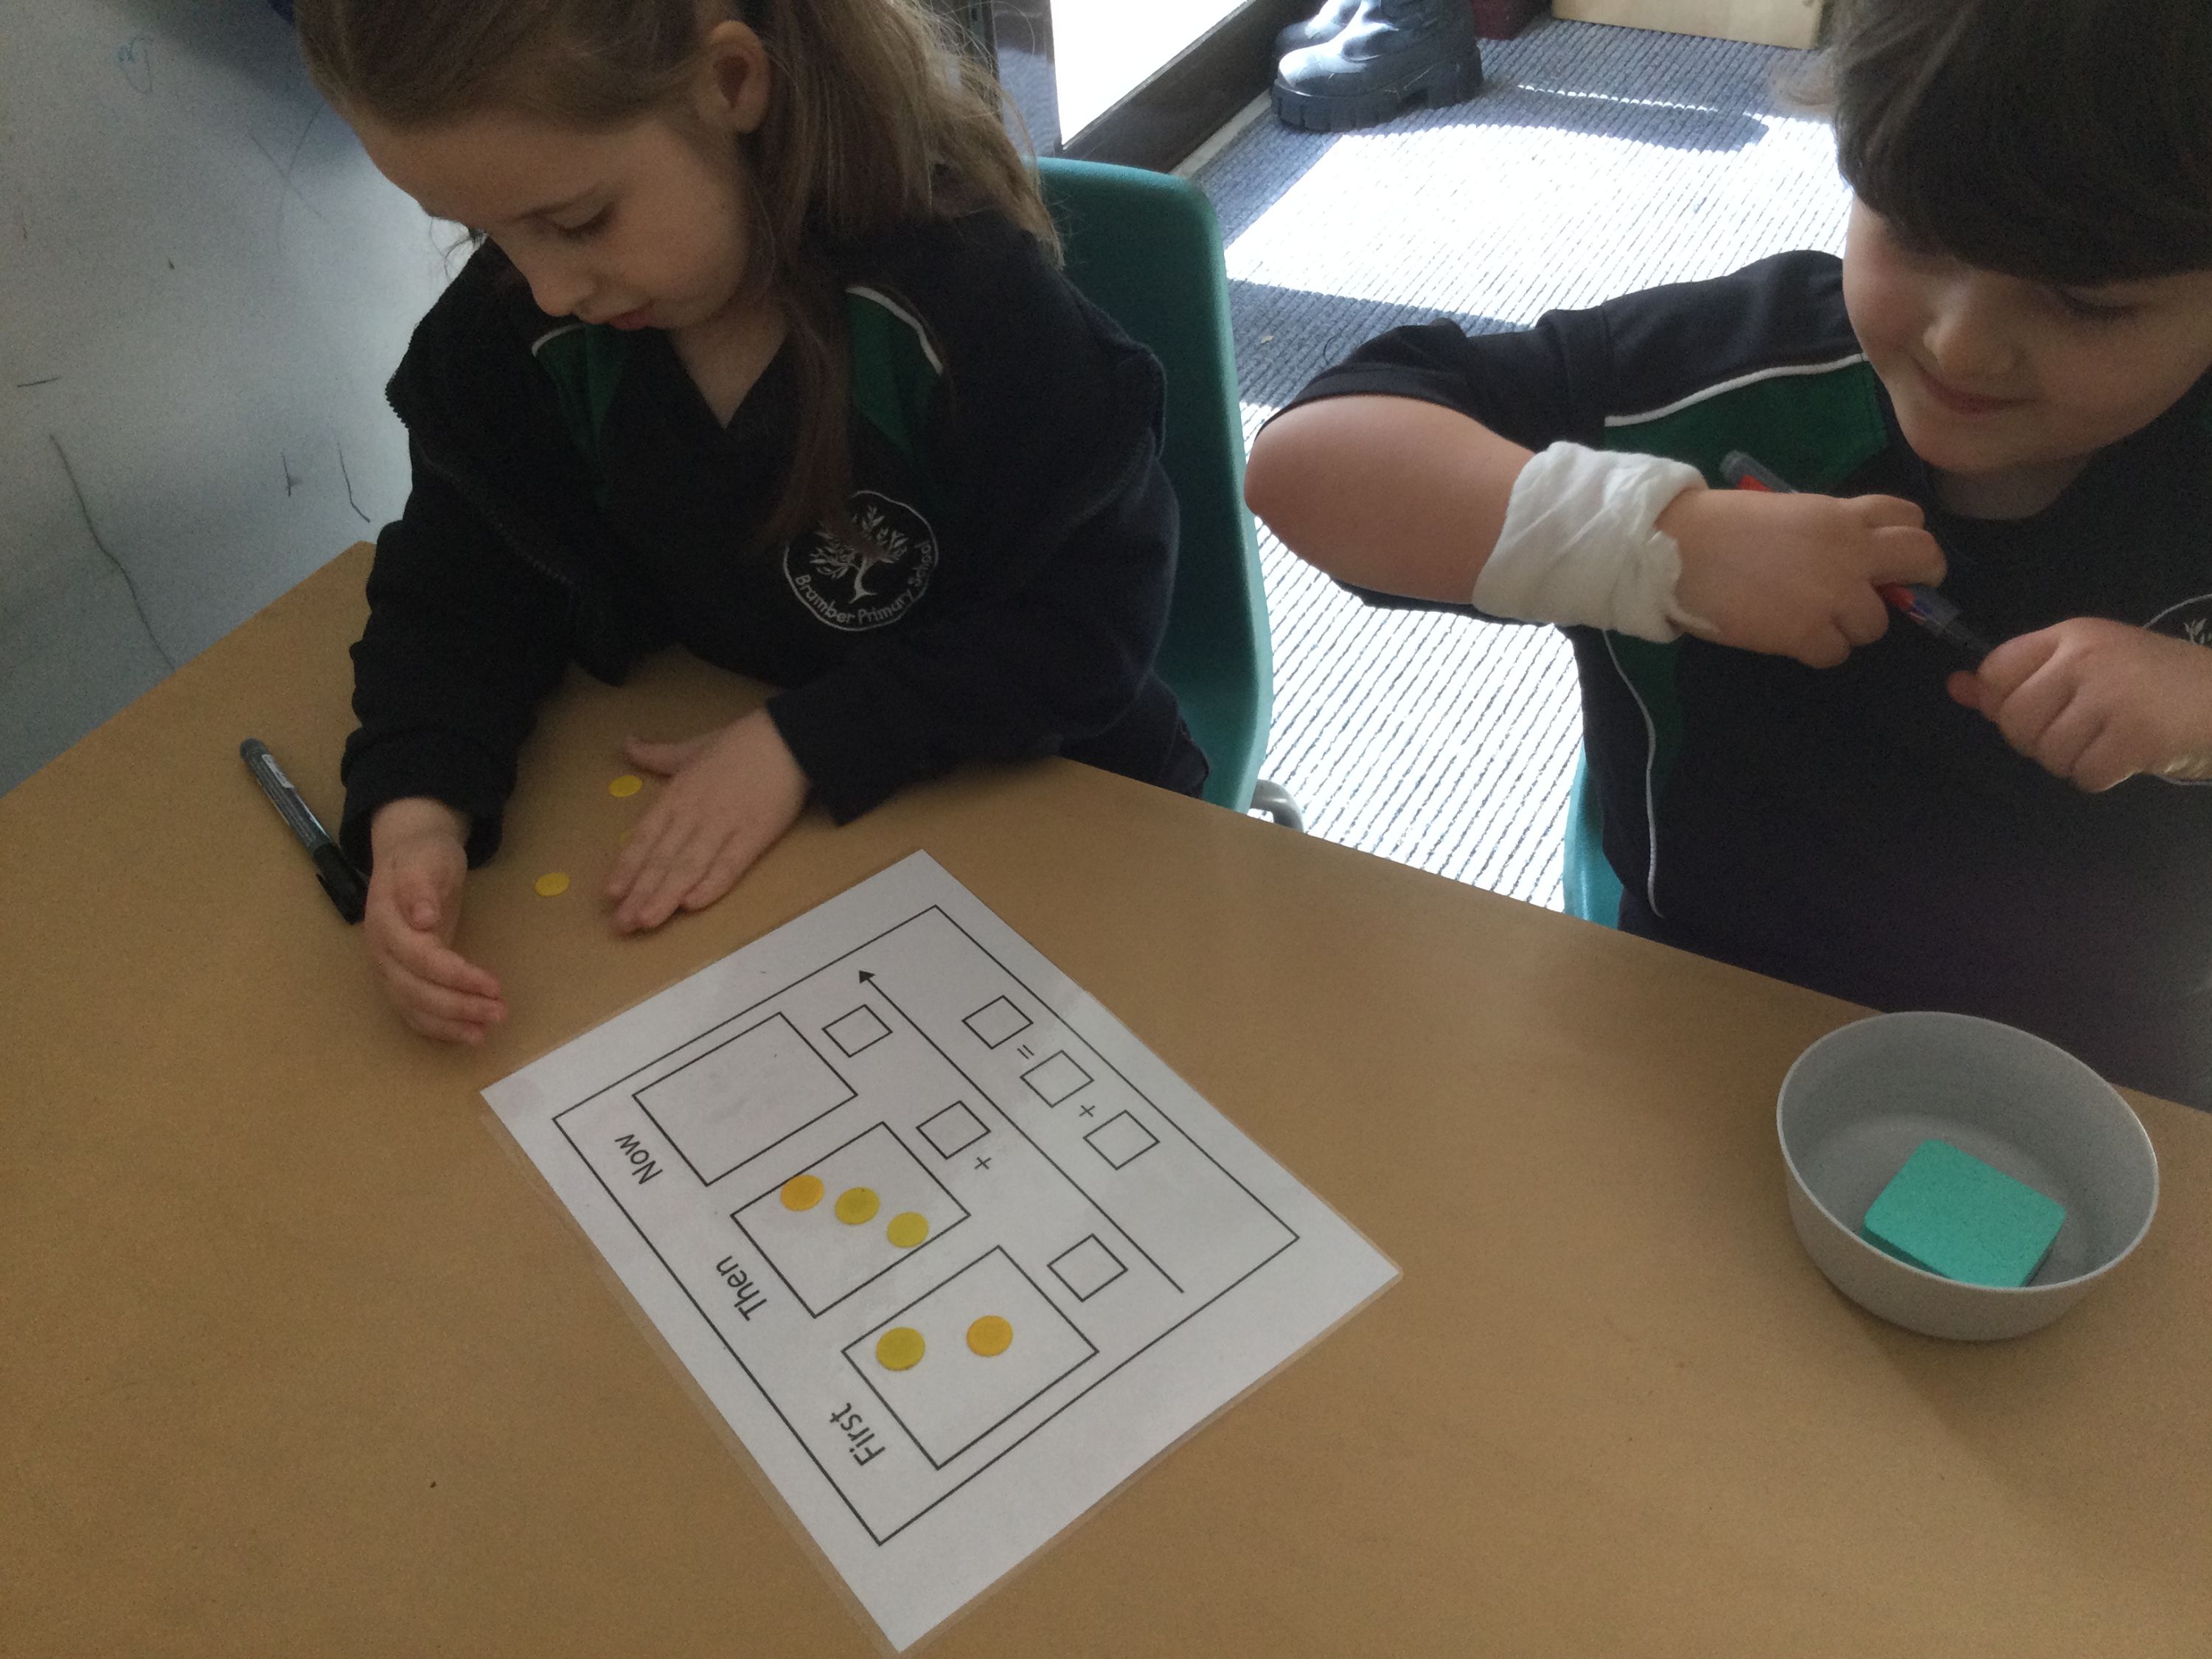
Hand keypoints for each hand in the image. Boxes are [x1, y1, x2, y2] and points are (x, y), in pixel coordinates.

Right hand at [364, 797, 506, 1043]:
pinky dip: (438, 1028)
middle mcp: (382, 952)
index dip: (455, 975)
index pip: (420, 958)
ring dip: (449, 1025)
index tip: (492, 984)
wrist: (408, 853)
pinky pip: (414, 1011)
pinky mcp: (400, 978)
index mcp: (385, 922)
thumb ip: (420, 886)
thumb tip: (422, 917)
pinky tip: (466, 1035)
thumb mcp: (423, 858)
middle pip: (415, 990)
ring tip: (484, 1035)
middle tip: (500, 1013)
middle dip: (457, 1007)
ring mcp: (388, 968)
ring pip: (412, 1007)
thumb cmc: (421, 855)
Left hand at [605, 709, 810, 932]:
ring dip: (665, 895)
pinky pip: (729, 865)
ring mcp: (723, 826)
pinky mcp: (754, 836)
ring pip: (688, 867)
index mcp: (677, 795)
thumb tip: (627, 743)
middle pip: (661, 859)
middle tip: (621, 924)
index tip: (610, 893)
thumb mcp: (691, 747)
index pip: (644, 837)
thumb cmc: (739, 743)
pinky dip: (711, 884)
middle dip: (639, 893)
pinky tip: (693, 905)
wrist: (787, 738)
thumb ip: (656, 754)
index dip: (627, 867)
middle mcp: (693, 814)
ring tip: (646, 922)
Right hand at [1661, 487, 1945, 667]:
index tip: (1891, 560)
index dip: (1907, 540)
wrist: (1675, 550)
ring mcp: (1832, 595)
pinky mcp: (1807, 633)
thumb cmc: (1719, 526)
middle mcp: (1850, 551)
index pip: (1910, 517)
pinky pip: (1837, 654)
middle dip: (1920, 581)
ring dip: (1850, 627)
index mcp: (1840, 515)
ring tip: (1812, 620)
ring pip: (1876, 624)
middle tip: (1893, 597)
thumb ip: (1826, 531)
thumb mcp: (1786, 512)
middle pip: (1923, 559)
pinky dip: (1817, 651)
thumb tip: (1850, 559)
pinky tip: (1789, 637)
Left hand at [1946, 618, 2211, 790]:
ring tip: (2107, 739)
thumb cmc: (2150, 684)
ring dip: (2071, 760)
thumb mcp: (2085, 666)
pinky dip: (2100, 776)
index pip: (1996, 671)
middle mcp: (2086, 659)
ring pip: (2047, 753)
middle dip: (2035, 740)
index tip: (2035, 709)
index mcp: (2070, 636)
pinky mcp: (2135, 736)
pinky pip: (2084, 775)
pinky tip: (2124, 756)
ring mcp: (2111, 696)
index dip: (2002, 703)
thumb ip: (2019, 678)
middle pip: (2014, 720)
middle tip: (2076, 732)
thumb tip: (1956, 686)